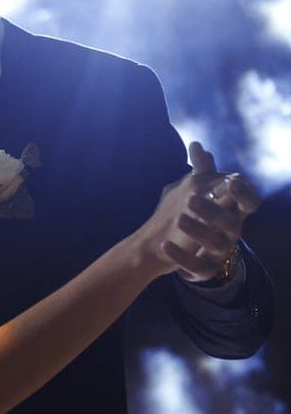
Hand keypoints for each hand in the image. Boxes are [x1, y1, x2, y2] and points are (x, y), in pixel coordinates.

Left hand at [149, 142, 258, 281]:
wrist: (186, 250)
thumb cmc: (200, 216)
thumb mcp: (199, 193)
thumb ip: (201, 171)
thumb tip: (196, 144)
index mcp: (233, 212)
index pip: (249, 202)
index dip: (244, 193)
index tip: (232, 182)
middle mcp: (231, 232)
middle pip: (230, 222)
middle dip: (213, 210)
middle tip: (191, 199)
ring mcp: (220, 252)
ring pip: (215, 243)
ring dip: (197, 230)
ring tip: (178, 219)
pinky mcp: (206, 269)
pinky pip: (196, 265)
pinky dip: (180, 256)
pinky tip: (165, 245)